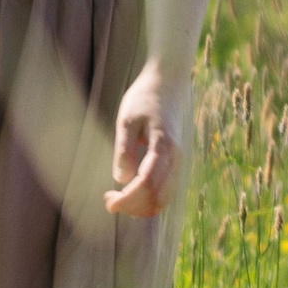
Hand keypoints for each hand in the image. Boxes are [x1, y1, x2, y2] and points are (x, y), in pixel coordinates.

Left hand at [105, 67, 186, 218]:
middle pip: (158, 197)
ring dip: (141, 205)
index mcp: (164, 146)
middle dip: (133, 206)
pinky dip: (148, 198)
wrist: (168, 80)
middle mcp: (176, 157)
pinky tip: (130, 190)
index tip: (108, 201)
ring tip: (117, 197)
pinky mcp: (175, 161)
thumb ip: (124, 149)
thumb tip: (120, 179)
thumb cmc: (144, 97)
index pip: (148, 184)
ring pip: (164, 198)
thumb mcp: (127, 119)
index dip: (128, 199)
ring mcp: (179, 160)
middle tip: (109, 199)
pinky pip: (166, 190)